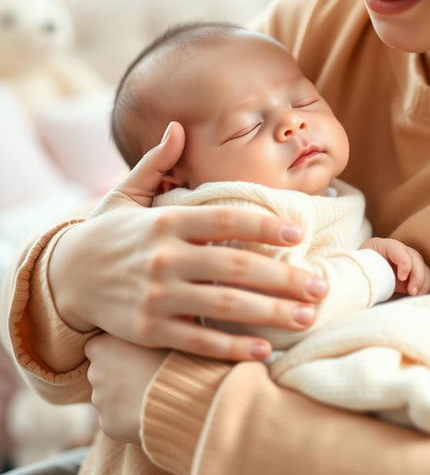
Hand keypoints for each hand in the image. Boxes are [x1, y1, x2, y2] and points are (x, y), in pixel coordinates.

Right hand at [48, 122, 327, 360]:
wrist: (63, 278)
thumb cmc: (106, 233)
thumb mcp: (125, 194)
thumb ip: (156, 163)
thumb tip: (177, 125)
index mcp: (165, 222)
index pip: (224, 220)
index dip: (263, 225)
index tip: (298, 232)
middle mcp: (163, 258)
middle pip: (235, 268)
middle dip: (284, 278)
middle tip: (321, 285)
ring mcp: (156, 297)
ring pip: (223, 307)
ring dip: (270, 313)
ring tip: (307, 317)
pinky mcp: (148, 330)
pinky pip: (198, 341)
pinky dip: (232, 348)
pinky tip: (265, 349)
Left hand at [85, 334, 167, 443]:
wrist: (187, 398)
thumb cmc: (178, 360)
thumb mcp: (161, 336)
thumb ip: (143, 336)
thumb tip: (150, 331)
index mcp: (103, 344)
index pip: (98, 347)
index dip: (117, 352)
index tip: (134, 355)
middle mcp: (95, 372)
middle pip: (101, 373)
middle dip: (118, 376)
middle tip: (146, 377)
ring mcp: (100, 400)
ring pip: (109, 398)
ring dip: (124, 398)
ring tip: (154, 396)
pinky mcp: (107, 424)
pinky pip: (116, 420)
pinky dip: (129, 419)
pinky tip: (150, 413)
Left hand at [363, 237, 429, 295]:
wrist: (362, 279)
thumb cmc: (359, 274)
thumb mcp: (360, 270)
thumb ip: (368, 272)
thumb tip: (373, 281)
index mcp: (382, 246)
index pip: (398, 249)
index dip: (404, 263)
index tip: (401, 278)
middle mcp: (398, 250)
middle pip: (415, 257)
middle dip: (417, 275)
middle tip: (412, 292)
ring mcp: (407, 260)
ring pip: (424, 267)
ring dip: (424, 282)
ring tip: (415, 294)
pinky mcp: (412, 273)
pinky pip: (426, 276)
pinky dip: (426, 286)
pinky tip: (421, 295)